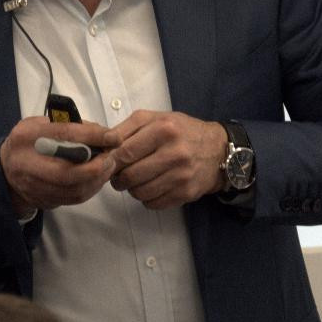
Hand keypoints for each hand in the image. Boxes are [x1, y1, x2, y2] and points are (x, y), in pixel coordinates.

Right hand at [0, 116, 116, 218]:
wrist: (6, 169)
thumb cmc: (29, 142)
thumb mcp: (41, 123)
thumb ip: (67, 125)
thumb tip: (99, 132)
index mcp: (27, 137)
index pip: (64, 135)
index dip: (92, 136)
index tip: (112, 137)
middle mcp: (27, 163)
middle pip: (66, 171)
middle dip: (95, 167)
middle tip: (111, 158)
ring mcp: (33, 186)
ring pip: (72, 189)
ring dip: (97, 179)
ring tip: (108, 167)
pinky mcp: (42, 200)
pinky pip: (72, 199)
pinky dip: (90, 189)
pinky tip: (98, 178)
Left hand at [106, 110, 227, 209]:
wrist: (217, 149)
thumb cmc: (182, 132)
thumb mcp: (156, 118)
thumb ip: (127, 128)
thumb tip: (104, 145)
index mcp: (164, 129)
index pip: (124, 152)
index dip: (111, 161)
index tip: (108, 162)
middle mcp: (175, 152)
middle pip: (130, 176)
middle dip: (119, 178)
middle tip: (120, 174)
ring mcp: (182, 175)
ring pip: (139, 193)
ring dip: (132, 189)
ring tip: (137, 179)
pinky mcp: (186, 193)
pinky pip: (153, 203)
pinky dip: (147, 198)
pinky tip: (152, 186)